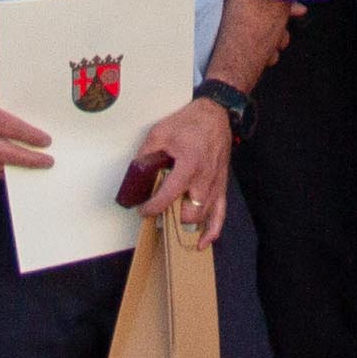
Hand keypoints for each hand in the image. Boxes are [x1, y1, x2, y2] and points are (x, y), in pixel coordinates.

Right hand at [0, 91, 55, 181]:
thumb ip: (6, 109)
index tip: (47, 141)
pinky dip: (1, 170)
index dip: (30, 137)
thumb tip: (32, 121)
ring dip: (16, 168)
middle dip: (29, 160)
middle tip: (48, 161)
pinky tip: (14, 169)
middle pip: (4, 154)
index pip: (10, 129)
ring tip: (35, 167)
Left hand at [133, 99, 235, 239]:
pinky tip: (204, 243)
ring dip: (185, 223)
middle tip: (158, 213)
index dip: (152, 208)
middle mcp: (204, 179)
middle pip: (187, 213)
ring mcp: (215, 185)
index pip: (168, 197)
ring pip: (201, 217)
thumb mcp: (160, 132)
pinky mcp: (221, 186)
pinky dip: (213, 231)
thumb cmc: (190, 122)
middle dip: (170, 217)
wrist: (216, 114)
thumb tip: (135, 172)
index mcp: (189, 165)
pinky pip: (220, 214)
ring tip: (172, 223)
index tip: (143, 210)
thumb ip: (146, 154)